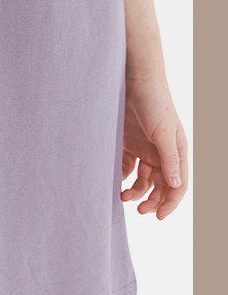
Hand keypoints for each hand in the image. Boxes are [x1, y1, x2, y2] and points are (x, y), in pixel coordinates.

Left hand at [121, 71, 188, 219]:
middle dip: (152, 200)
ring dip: (136, 191)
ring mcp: (145, 147)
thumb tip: (176, 186)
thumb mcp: (163, 131)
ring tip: (123, 197)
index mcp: (177, 151)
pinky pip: (127, 166)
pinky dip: (123, 175)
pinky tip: (116, 179)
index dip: (171, 203)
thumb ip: (169, 159)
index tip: (158, 217)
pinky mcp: (128, 142)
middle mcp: (162, 152)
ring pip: (143, 178)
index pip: (178, 185)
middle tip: (138, 210)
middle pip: (160, 185)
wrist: (132, 78)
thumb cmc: (153, 101)